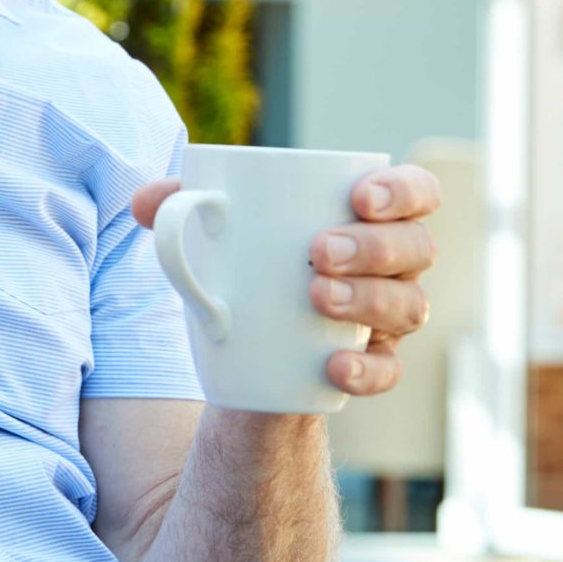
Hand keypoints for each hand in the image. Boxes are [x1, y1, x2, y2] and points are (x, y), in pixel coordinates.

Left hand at [131, 163, 440, 398]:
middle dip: (375, 246)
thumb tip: (145, 203)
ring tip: (317, 297)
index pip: (417, 191)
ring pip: (409, 306)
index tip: (359, 197)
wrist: (243, 349)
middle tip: (320, 251)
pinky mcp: (371, 365)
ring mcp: (387, 317)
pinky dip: (366, 369)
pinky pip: (389, 371)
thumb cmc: (243, 265)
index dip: (404, 190)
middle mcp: (392, 265)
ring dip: (370, 299)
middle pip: (416, 248)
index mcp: (367, 217)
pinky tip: (334, 367)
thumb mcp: (212, 234)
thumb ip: (178, 207)